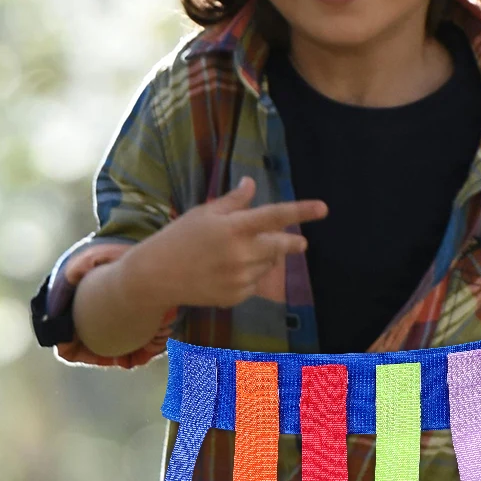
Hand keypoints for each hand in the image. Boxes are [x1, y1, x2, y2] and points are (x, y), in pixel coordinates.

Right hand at [119, 176, 326, 308]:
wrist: (156, 276)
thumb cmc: (179, 238)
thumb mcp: (204, 213)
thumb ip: (233, 201)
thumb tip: (251, 183)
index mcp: (233, 228)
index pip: (275, 216)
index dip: (301, 212)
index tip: (323, 208)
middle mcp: (241, 254)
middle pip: (281, 247)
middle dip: (294, 244)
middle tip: (301, 243)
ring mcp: (239, 278)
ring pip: (268, 265)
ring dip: (265, 257)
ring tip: (239, 253)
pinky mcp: (236, 297)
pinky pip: (255, 283)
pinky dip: (250, 275)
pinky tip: (228, 271)